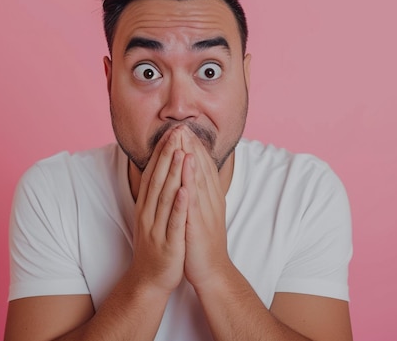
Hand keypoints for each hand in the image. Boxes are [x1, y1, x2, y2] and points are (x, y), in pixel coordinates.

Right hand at [128, 128, 188, 294]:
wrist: (150, 279)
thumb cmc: (156, 243)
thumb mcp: (154, 215)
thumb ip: (158, 194)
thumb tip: (162, 170)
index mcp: (146, 205)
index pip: (153, 173)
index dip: (161, 152)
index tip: (171, 132)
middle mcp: (148, 213)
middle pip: (158, 179)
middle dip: (167, 154)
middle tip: (176, 132)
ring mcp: (157, 228)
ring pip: (165, 197)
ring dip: (173, 174)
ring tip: (181, 152)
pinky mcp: (168, 243)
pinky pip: (174, 222)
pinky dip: (179, 205)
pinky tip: (186, 190)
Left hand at [178, 126, 231, 290]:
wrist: (212, 271)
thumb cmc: (204, 242)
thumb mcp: (204, 213)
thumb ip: (201, 194)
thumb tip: (194, 178)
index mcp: (210, 197)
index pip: (203, 166)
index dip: (194, 147)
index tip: (185, 129)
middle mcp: (210, 200)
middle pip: (201, 168)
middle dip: (191, 145)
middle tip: (183, 124)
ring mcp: (205, 211)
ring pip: (198, 179)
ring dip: (191, 157)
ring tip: (184, 138)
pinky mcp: (198, 224)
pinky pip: (193, 200)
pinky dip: (190, 183)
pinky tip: (185, 169)